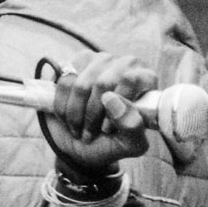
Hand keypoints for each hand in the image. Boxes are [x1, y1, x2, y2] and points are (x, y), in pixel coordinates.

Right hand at [43, 52, 158, 177]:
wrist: (78, 143)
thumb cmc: (109, 144)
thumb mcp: (129, 145)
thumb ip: (132, 126)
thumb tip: (112, 100)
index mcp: (145, 80)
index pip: (131, 79)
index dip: (117, 104)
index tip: (107, 129)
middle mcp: (124, 64)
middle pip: (103, 83)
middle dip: (92, 115)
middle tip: (90, 134)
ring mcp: (98, 60)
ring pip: (81, 84)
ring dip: (76, 114)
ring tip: (79, 128)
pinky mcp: (74, 63)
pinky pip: (64, 81)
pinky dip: (62, 106)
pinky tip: (67, 117)